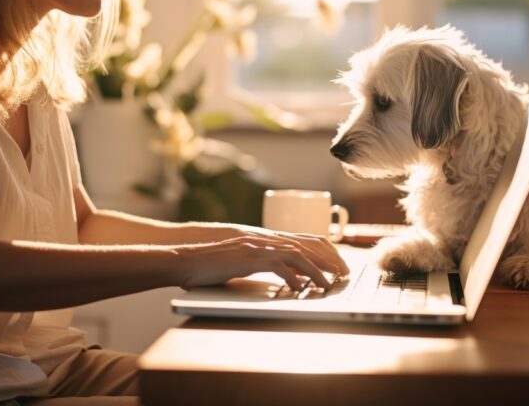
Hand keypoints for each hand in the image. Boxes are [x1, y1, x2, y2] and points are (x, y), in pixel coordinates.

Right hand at [173, 228, 349, 290]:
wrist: (186, 259)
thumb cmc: (211, 265)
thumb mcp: (243, 262)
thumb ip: (265, 266)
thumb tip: (291, 278)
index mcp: (265, 239)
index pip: (303, 240)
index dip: (324, 251)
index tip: (337, 265)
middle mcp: (264, 239)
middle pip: (306, 245)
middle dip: (328, 260)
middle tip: (343, 275)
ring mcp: (257, 247)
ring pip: (297, 255)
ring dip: (316, 271)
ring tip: (329, 284)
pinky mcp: (248, 259)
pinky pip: (278, 267)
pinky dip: (293, 278)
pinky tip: (301, 289)